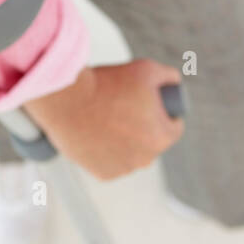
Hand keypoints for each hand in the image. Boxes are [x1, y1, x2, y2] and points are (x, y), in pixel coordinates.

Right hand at [21, 58, 184, 179]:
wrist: (67, 100)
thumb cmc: (107, 83)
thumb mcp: (146, 69)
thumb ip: (169, 77)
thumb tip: (175, 84)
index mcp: (161, 136)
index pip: (174, 127)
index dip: (165, 113)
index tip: (152, 105)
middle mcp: (146, 158)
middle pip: (152, 142)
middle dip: (144, 128)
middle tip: (126, 108)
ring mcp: (124, 168)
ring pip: (132, 154)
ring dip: (126, 142)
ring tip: (109, 120)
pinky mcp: (103, 174)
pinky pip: (112, 162)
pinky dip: (107, 152)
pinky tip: (98, 135)